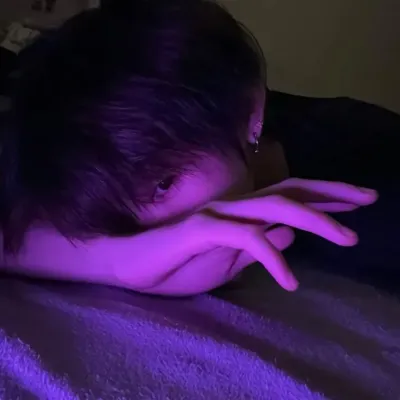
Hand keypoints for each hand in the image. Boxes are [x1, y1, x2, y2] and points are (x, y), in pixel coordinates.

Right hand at [118, 179, 376, 295]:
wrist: (131, 264)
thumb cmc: (176, 263)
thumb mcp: (228, 262)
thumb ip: (257, 248)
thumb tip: (289, 237)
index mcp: (241, 214)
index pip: (289, 197)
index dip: (325, 197)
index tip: (357, 201)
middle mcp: (234, 206)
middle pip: (291, 192)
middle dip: (332, 194)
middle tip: (369, 198)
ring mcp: (219, 215)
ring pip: (275, 208)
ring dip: (315, 220)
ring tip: (347, 237)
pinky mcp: (202, 229)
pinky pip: (245, 239)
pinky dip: (272, 259)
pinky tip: (290, 282)